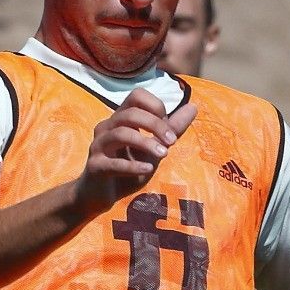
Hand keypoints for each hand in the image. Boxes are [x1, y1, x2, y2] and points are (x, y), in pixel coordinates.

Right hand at [76, 88, 192, 211]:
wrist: (101, 193)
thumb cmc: (127, 166)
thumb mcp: (154, 147)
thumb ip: (172, 128)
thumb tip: (193, 106)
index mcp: (120, 119)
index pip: (136, 95)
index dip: (155, 106)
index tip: (169, 127)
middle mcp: (107, 127)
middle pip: (130, 114)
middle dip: (155, 125)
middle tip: (172, 142)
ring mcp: (99, 146)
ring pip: (120, 134)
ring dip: (146, 143)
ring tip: (164, 154)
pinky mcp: (96, 166)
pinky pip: (113, 163)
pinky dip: (133, 165)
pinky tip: (148, 169)